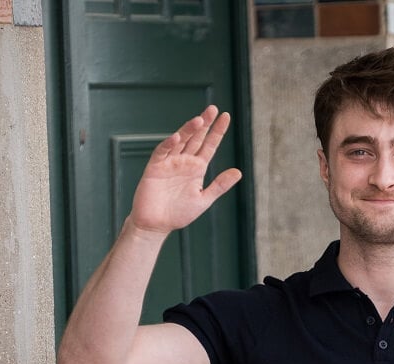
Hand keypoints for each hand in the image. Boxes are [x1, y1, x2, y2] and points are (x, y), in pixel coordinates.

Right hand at [128, 106, 242, 237]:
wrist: (156, 225)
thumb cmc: (179, 214)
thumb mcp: (203, 199)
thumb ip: (219, 185)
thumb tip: (238, 172)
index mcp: (197, 168)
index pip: (209, 145)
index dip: (217, 131)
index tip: (226, 116)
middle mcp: (184, 162)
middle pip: (196, 138)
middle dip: (204, 123)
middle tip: (213, 108)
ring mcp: (169, 163)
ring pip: (180, 141)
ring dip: (189, 130)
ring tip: (199, 119)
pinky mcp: (155, 168)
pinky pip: (162, 152)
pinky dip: (169, 144)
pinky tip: (178, 137)